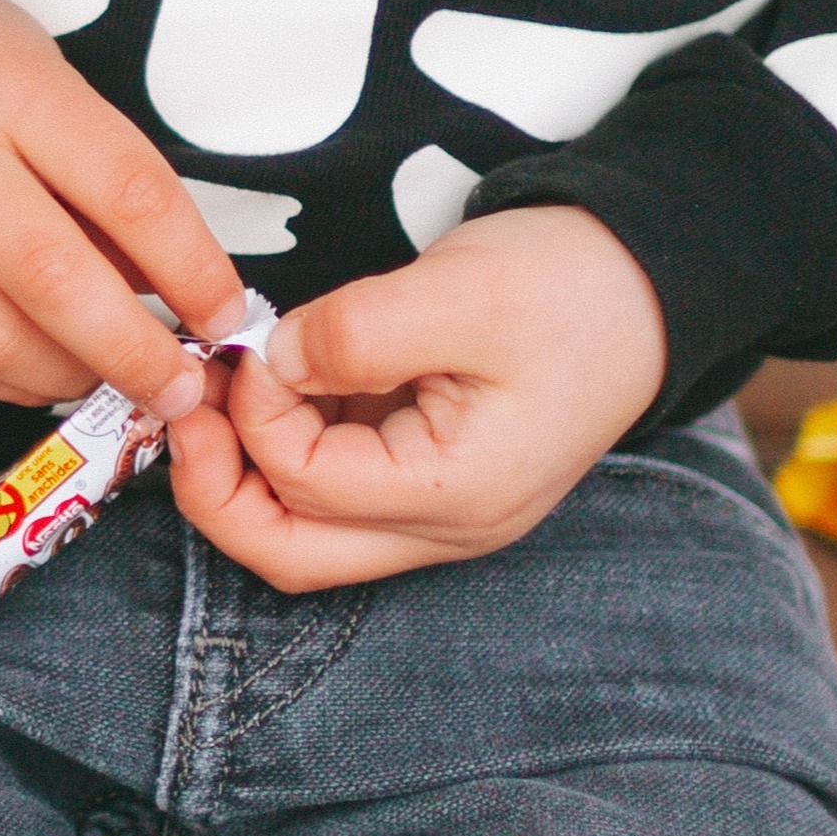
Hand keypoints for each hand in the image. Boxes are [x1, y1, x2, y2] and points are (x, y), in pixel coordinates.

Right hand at [0, 0, 251, 422]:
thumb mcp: (35, 70)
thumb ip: (95, 172)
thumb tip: (166, 285)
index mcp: (6, 89)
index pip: (127, 192)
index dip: (192, 268)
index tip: (226, 313)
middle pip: (57, 283)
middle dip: (135, 352)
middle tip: (182, 387)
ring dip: (69, 376)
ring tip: (112, 380)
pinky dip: (2, 380)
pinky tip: (40, 373)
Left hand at [164, 207, 666, 590]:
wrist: (649, 281)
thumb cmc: (572, 286)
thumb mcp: (460, 291)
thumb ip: (352, 333)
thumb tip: (267, 361)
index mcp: (458, 495)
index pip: (307, 486)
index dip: (257, 415)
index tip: (252, 344)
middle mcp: (446, 525)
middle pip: (290, 554)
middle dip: (216, 490)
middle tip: (187, 409)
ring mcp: (437, 509)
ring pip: (303, 533)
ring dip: (246, 469)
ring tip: (220, 389)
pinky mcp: (426, 476)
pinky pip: (331, 490)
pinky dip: (284, 446)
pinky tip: (270, 385)